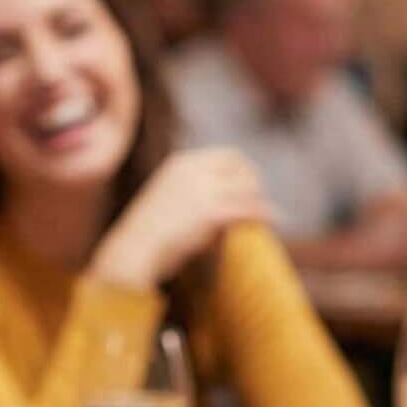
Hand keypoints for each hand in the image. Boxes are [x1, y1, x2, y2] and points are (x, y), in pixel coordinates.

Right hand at [87, 148, 270, 290]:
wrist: (133, 251)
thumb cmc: (145, 236)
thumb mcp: (165, 202)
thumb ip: (188, 194)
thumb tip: (215, 205)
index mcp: (180, 163)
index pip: (226, 155)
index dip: (243, 170)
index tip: (248, 186)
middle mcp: (193, 170)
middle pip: (241, 166)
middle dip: (254, 182)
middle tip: (260, 201)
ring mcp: (203, 189)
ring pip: (248, 187)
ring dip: (260, 200)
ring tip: (269, 214)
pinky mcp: (211, 212)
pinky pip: (249, 208)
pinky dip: (265, 213)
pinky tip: (273, 221)